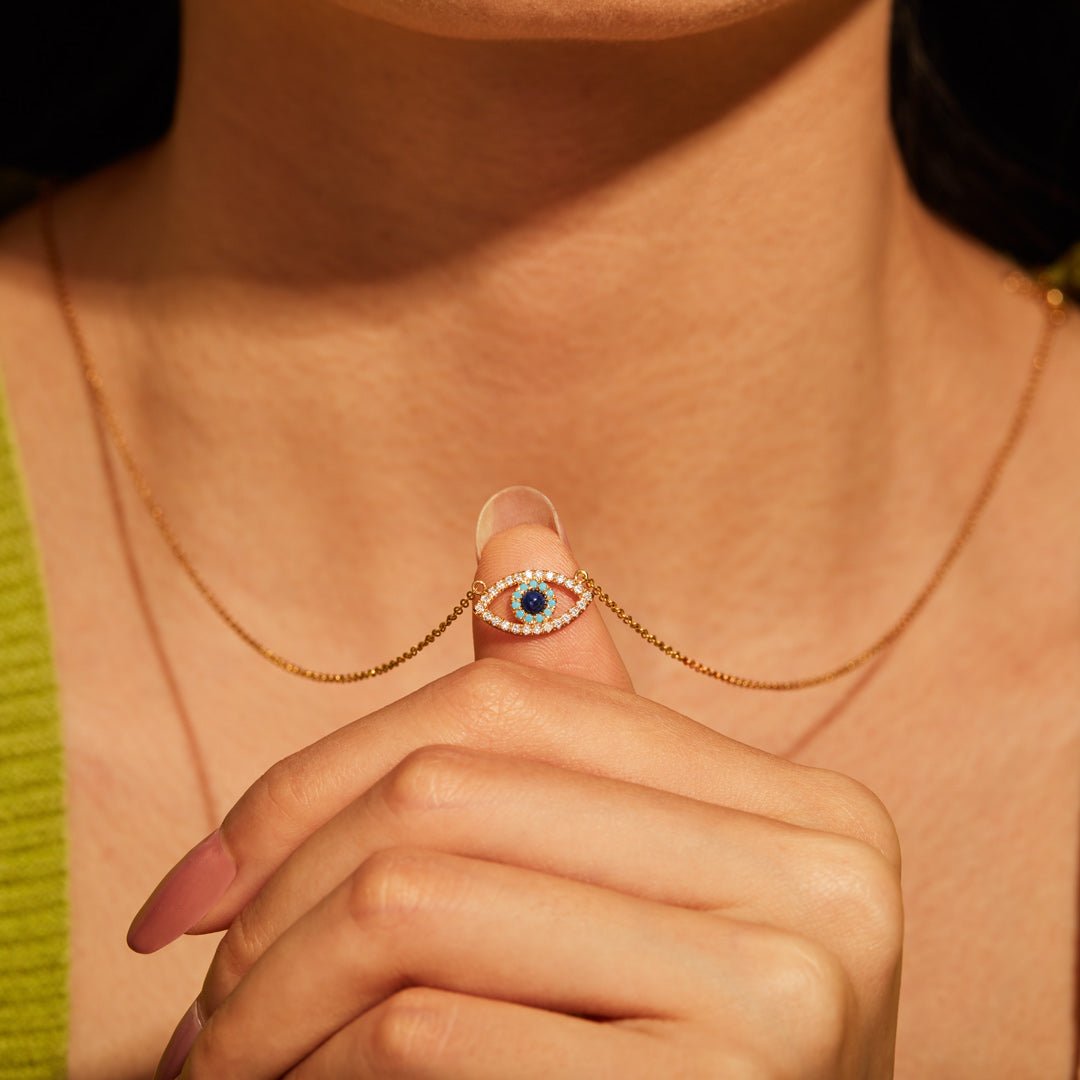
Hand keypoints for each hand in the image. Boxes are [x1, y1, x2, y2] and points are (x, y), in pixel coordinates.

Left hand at [132, 504, 902, 1078]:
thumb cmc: (658, 1066)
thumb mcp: (626, 891)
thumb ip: (575, 716)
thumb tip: (513, 515)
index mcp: (800, 808)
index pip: (513, 705)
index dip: (325, 776)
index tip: (204, 880)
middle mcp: (824, 874)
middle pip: (453, 793)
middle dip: (278, 893)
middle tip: (203, 984)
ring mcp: (791, 988)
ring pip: (420, 900)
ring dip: (278, 989)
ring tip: (230, 1051)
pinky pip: (434, 1031)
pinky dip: (325, 1067)